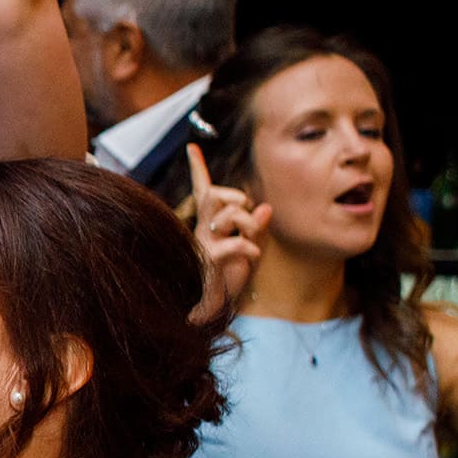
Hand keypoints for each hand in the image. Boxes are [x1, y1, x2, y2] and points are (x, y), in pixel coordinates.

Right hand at [187, 143, 270, 322]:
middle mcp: (202, 230)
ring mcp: (204, 244)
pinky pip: (235, 243)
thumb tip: (266, 208)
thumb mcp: (248, 249)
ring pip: (226, 213)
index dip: (196, 168)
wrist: (211, 310)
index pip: (203, 190)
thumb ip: (256, 228)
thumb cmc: (227, 279)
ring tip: (252, 240)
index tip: (191, 147)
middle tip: (247, 211)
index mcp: (210, 225)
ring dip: (246, 222)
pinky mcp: (211, 260)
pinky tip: (253, 256)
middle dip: (236, 197)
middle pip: (214, 195)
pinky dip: (250, 247)